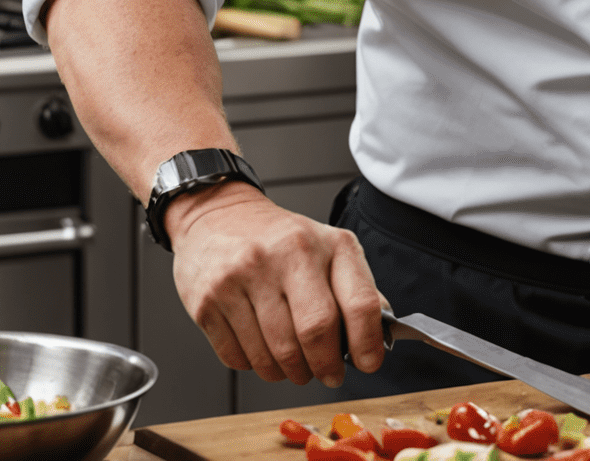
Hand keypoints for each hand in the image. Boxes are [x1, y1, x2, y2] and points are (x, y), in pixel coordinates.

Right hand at [167, 183, 386, 385]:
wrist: (218, 216)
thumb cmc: (280, 238)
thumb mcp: (328, 246)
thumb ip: (356, 285)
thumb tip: (380, 330)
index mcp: (325, 243)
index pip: (359, 302)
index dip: (367, 343)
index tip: (368, 362)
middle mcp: (285, 255)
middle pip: (316, 333)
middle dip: (325, 366)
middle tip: (328, 373)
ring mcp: (243, 277)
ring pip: (276, 354)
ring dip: (290, 373)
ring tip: (295, 366)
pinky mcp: (209, 301)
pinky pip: (239, 359)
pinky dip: (256, 367)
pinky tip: (263, 351)